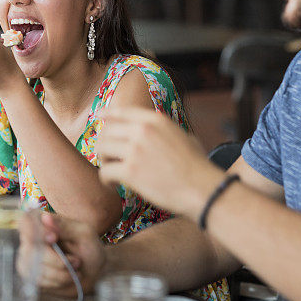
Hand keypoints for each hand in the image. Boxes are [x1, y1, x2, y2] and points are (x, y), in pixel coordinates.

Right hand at [37, 213, 105, 295]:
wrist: (95, 271)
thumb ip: (65, 226)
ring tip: (74, 269)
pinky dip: (57, 282)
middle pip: (30, 250)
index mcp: (44, 223)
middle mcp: (32, 239)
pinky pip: (38, 281)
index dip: (34, 231)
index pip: (25, 221)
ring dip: (60, 273)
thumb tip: (45, 217)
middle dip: (57, 260)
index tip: (53, 238)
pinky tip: (67, 278)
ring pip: (35, 268)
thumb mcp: (83, 233)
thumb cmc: (90, 248)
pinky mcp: (32, 276)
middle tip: (76, 261)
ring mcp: (29, 258)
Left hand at [95, 107, 223, 218]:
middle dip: (105, 146)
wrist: (202, 189)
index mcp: (156, 120)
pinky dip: (106, 181)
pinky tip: (114, 187)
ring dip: (104, 163)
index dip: (107, 115)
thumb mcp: (183, 136)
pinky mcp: (130, 171)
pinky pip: (105, 172)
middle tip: (110, 160)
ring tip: (113, 174)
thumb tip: (158, 132)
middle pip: (107, 132)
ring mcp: (135, 150)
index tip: (99, 118)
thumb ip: (165, 131)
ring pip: (102, 150)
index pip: (122, 112)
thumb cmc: (197, 167)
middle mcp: (143, 130)